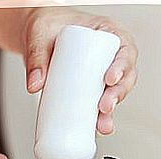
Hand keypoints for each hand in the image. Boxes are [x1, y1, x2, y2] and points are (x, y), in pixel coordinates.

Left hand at [23, 7, 137, 134]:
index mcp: (107, 34)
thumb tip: (35, 85)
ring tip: (101, 124)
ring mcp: (102, 74)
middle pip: (125, 77)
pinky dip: (99, 118)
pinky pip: (100, 105)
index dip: (122, 66)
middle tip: (103, 107)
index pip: (124, 50)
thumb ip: (36, 57)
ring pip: (115, 94)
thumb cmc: (47, 27)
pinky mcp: (92, 90)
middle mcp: (109, 55)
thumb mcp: (39, 34)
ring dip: (110, 112)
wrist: (38, 38)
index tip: (110, 79)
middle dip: (117, 95)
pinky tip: (95, 129)